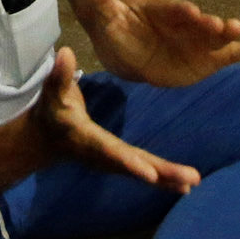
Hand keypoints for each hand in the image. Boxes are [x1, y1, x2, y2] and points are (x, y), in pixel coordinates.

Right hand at [31, 44, 196, 193]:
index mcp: (88, 140)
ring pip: (143, 171)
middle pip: (135, 165)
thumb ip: (60, 75)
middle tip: (189, 179)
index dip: (129, 162)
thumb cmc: (52, 111)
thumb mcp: (53, 93)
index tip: (149, 174)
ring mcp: (113, 162)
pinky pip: (144, 171)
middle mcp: (103, 156)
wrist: (47, 139)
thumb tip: (65, 52)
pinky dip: (164, 179)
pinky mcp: (120, 162)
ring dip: (168, 177)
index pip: (110, 152)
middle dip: (161, 173)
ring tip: (192, 182)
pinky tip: (185, 186)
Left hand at [74, 0, 239, 88]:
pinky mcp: (209, 57)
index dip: (181, 11)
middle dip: (209, 23)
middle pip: (199, 22)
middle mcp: (187, 23)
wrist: (133, 54)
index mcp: (163, 12)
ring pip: (216, 35)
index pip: (173, 10)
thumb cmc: (124, 32)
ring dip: (228, 32)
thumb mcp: (109, 18)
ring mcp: (200, 39)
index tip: (190, 11)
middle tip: (222, 24)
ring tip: (239, 30)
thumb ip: (103, 1)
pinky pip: (230, 53)